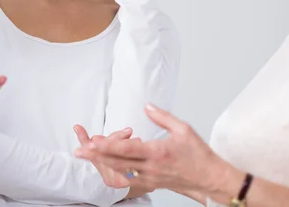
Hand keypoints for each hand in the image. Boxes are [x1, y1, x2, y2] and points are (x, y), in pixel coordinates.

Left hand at [74, 104, 239, 196]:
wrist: (210, 178)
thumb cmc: (199, 154)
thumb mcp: (183, 129)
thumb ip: (162, 116)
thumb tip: (146, 106)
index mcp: (158, 152)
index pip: (128, 149)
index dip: (108, 146)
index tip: (93, 141)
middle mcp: (151, 168)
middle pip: (117, 163)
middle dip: (96, 157)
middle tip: (79, 150)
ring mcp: (149, 178)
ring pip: (120, 173)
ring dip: (102, 164)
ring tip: (89, 155)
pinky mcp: (150, 183)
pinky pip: (128, 180)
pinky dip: (115, 172)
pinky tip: (106, 166)